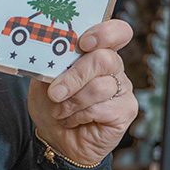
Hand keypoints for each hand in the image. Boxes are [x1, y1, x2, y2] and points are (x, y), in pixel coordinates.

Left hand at [27, 19, 138, 166]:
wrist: (54, 137)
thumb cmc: (52, 104)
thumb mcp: (44, 79)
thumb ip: (51, 63)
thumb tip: (51, 53)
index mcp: (96, 52)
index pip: (116, 32)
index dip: (105, 33)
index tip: (83, 43)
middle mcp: (114, 68)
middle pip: (105, 59)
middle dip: (74, 76)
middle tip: (55, 92)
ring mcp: (123, 89)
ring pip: (100, 86)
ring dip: (72, 101)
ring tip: (60, 110)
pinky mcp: (125, 110)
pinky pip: (101, 108)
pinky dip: (78, 115)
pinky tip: (71, 120)